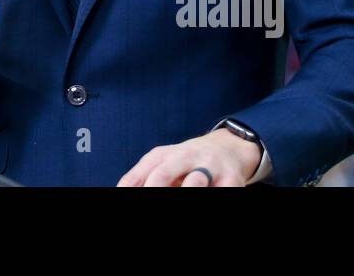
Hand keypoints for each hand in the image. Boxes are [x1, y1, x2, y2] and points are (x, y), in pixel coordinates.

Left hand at [117, 129, 260, 186]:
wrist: (229, 148)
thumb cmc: (187, 162)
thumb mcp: (163, 164)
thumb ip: (140, 178)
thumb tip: (121, 189)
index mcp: (164, 155)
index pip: (143, 173)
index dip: (131, 187)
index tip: (124, 197)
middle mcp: (186, 157)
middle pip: (163, 174)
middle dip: (154, 189)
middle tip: (145, 205)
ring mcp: (210, 167)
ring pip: (194, 183)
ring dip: (187, 192)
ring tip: (181, 193)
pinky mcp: (232, 179)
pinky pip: (222, 190)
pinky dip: (213, 193)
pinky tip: (210, 194)